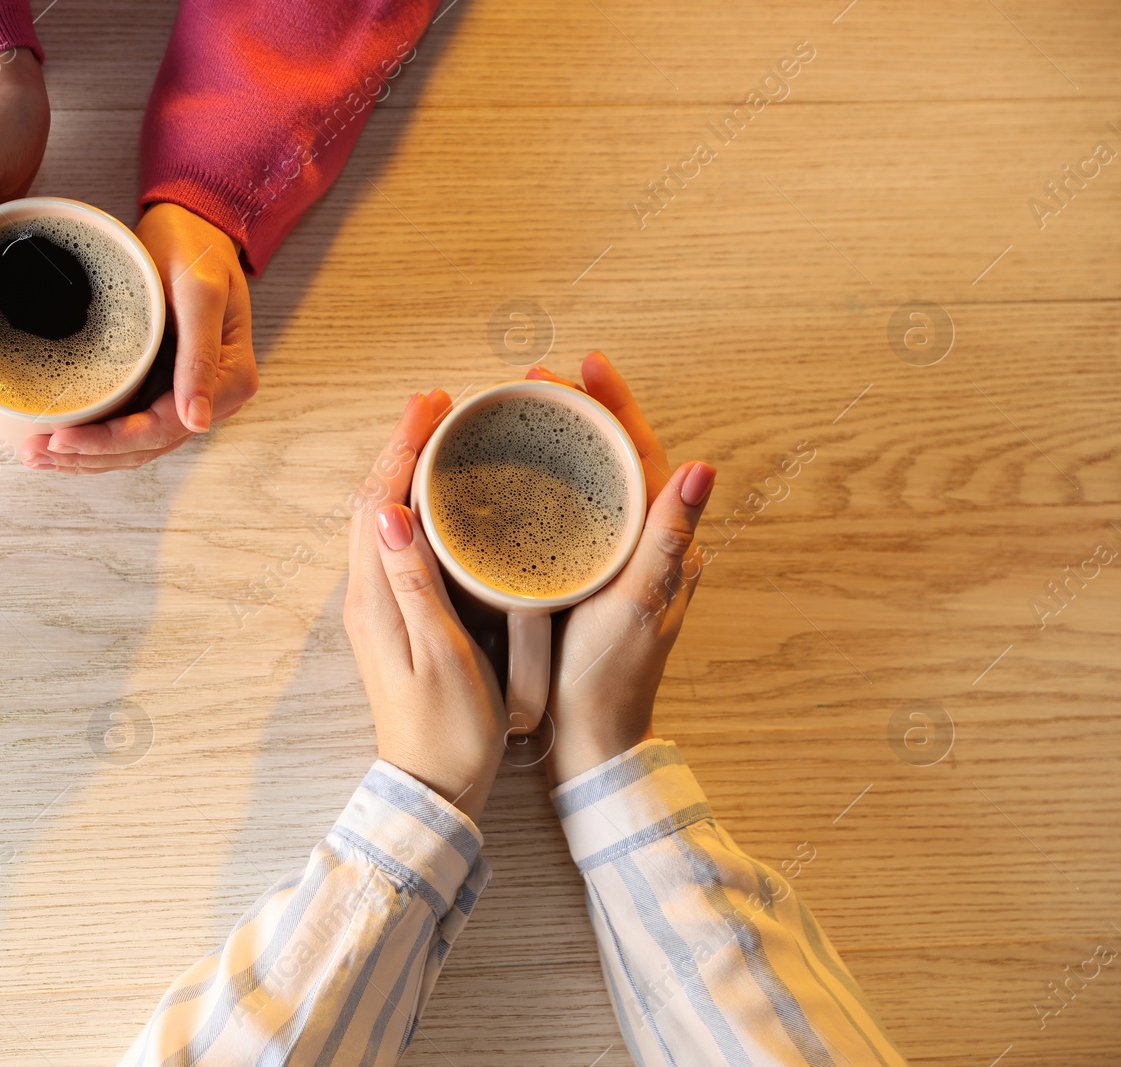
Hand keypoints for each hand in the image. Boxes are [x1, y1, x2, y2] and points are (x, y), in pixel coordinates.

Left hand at [21, 203, 255, 471]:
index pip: (164, 428)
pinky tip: (58, 441)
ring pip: (134, 446)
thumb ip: (200, 356)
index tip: (64, 439)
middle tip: (35, 452)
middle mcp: (211, 398)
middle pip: (145, 446)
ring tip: (36, 454)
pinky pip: (128, 426)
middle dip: (89, 455)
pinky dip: (93, 439)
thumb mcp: (199, 292)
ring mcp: (185, 396)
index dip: (111, 442)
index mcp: (229, 381)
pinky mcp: (161, 388)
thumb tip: (197, 423)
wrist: (193, 226)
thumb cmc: (197, 249)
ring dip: (85, 457)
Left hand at [345, 390, 508, 822]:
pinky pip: (396, 544)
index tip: (431, 406)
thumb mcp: (440, 655)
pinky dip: (414, 506)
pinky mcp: (395, 618)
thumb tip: (390, 512)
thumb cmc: (447, 730)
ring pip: (382, 520)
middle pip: (373, 502)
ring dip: (405, 472)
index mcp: (375, 600)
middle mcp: (366, 597)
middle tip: (438, 405)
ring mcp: (378, 607)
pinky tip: (441, 498)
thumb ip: (414, 583)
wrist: (433, 787)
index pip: (376, 503)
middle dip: (401, 447)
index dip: (401, 449)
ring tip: (440, 434)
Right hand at [525, 354, 715, 785]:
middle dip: (582, 413)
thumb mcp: (638, 604)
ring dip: (564, 443)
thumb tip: (705, 467)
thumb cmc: (611, 679)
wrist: (591, 740)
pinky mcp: (584, 578)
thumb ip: (668, 538)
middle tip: (537, 382)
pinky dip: (549, 484)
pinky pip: (571, 515)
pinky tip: (518, 476)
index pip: (646, 454)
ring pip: (593, 484)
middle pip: (617, 460)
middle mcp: (643, 546)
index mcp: (664, 545)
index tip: (586, 365)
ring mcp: (613, 562)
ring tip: (527, 412)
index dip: (617, 405)